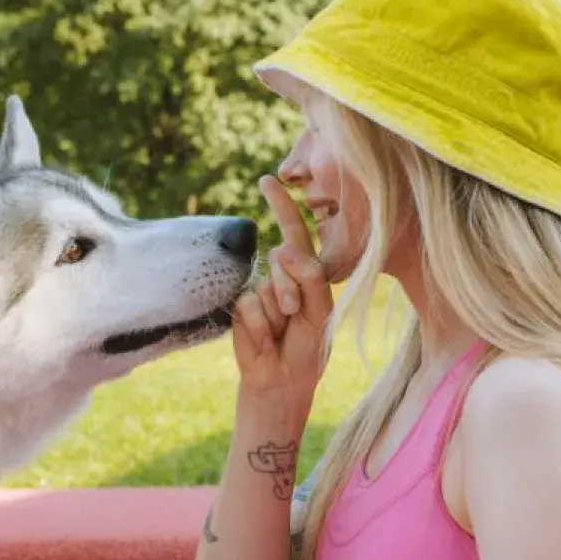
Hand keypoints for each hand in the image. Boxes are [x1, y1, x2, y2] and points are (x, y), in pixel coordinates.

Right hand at [232, 175, 333, 421]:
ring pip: (269, 284)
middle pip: (285, 257)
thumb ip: (310, 277)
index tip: (267, 179)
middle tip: (295, 317)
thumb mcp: (321, 312)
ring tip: (281, 332)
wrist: (282, 380)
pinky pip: (250, 303)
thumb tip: (282, 248)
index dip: (282, 205)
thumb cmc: (307, 349)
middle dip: (293, 287)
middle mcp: (280, 276)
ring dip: (278, 312)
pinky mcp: (239, 306)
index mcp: (305, 273)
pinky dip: (261, 324)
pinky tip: (264, 338)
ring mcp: (258, 289)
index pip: (294, 233)